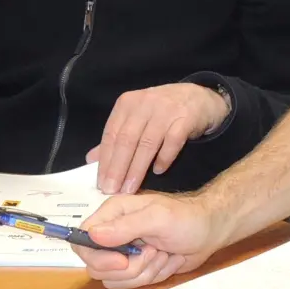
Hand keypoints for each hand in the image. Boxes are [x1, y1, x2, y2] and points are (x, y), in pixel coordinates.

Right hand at [72, 192, 223, 288]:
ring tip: (162, 253)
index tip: (122, 260)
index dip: (98, 257)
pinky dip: (152, 276)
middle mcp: (112, 234)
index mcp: (111, 215)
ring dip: (144, 271)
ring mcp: (123, 253)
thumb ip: (125, 227)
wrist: (209, 231)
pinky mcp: (135, 268)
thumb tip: (93, 235)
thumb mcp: (157, 218)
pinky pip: (131, 284)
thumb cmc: (186, 218)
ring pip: (115, 279)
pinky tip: (165, 260)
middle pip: (96, 266)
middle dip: (129, 267)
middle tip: (153, 252)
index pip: (83, 241)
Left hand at [89, 83, 229, 193]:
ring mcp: (165, 110)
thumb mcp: (136, 118)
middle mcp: (144, 104)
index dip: (105, 161)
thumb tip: (91, 159)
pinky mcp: (185, 118)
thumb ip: (115, 138)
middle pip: (126, 140)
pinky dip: (164, 158)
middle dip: (118, 168)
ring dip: (137, 169)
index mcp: (127, 104)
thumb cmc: (162, 112)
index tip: (101, 184)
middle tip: (112, 190)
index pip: (111, 135)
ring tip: (130, 188)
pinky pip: (172, 141)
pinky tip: (158, 172)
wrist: (198, 98)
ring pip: (147, 143)